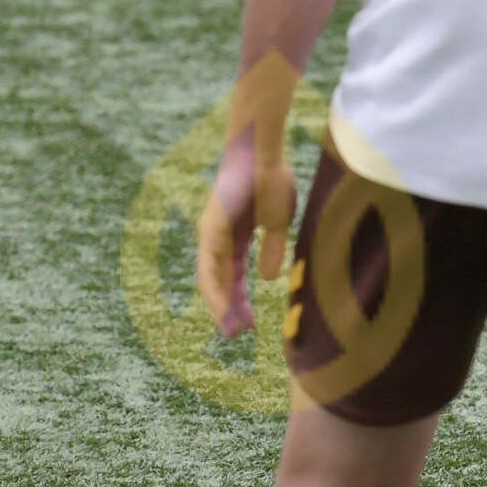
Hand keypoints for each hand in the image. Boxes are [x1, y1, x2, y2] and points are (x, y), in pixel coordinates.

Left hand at [193, 127, 296, 340]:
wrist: (263, 150)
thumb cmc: (271, 178)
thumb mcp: (276, 223)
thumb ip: (271, 250)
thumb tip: (268, 279)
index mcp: (235, 237)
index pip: (232, 276)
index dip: (239, 300)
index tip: (247, 324)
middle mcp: (218, 237)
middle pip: (219, 281)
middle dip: (228, 309)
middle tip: (235, 336)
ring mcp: (212, 232)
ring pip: (211, 278)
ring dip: (220, 306)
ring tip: (231, 330)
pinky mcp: (211, 228)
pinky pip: (210, 265)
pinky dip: (216, 288)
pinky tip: (224, 306)